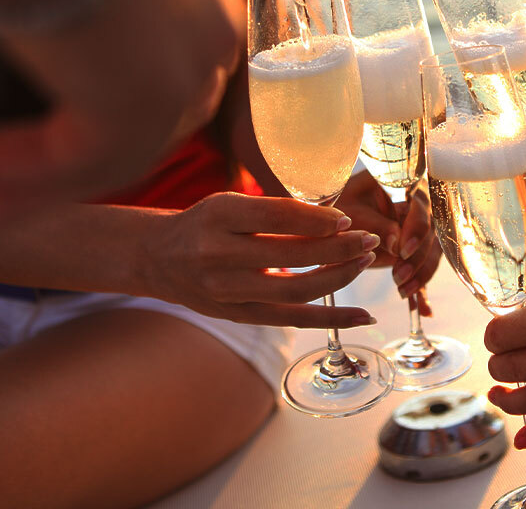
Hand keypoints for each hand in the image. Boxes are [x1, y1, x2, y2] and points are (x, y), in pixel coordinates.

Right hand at [0, 0, 243, 239]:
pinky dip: (2, 168)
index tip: (54, 104)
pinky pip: (69, 160)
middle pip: (146, 119)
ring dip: (21, 180)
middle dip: (71, 156)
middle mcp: (208, 28)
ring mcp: (182, 72)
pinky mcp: (138, 106)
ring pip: (106, 152)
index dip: (110, 95)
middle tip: (0, 180)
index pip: (172, 56)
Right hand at [140, 192, 379, 327]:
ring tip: (364, 262)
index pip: (278, 217)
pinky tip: (362, 316)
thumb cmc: (205, 224)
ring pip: (295, 291)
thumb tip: (336, 220)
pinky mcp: (238, 316)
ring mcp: (228, 292)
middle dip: (339, 248)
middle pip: (292, 256)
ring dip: (339, 279)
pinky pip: (293, 320)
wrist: (158, 257)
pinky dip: (332, 319)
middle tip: (368, 240)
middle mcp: (219, 255)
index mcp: (219, 216)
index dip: (318, 219)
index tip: (347, 218)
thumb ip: (274, 212)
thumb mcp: (229, 204)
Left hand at [333, 172, 441, 314]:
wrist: (330, 218)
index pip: (420, 206)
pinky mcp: (412, 249)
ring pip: (431, 251)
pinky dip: (422, 289)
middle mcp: (414, 205)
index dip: (416, 229)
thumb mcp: (350, 212)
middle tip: (399, 275)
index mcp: (399, 186)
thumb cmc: (336, 206)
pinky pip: (423, 268)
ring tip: (404, 291)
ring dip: (421, 273)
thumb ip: (374, 224)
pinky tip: (423, 311)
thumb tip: (397, 245)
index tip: (403, 251)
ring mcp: (416, 228)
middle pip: (431, 232)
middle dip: (418, 257)